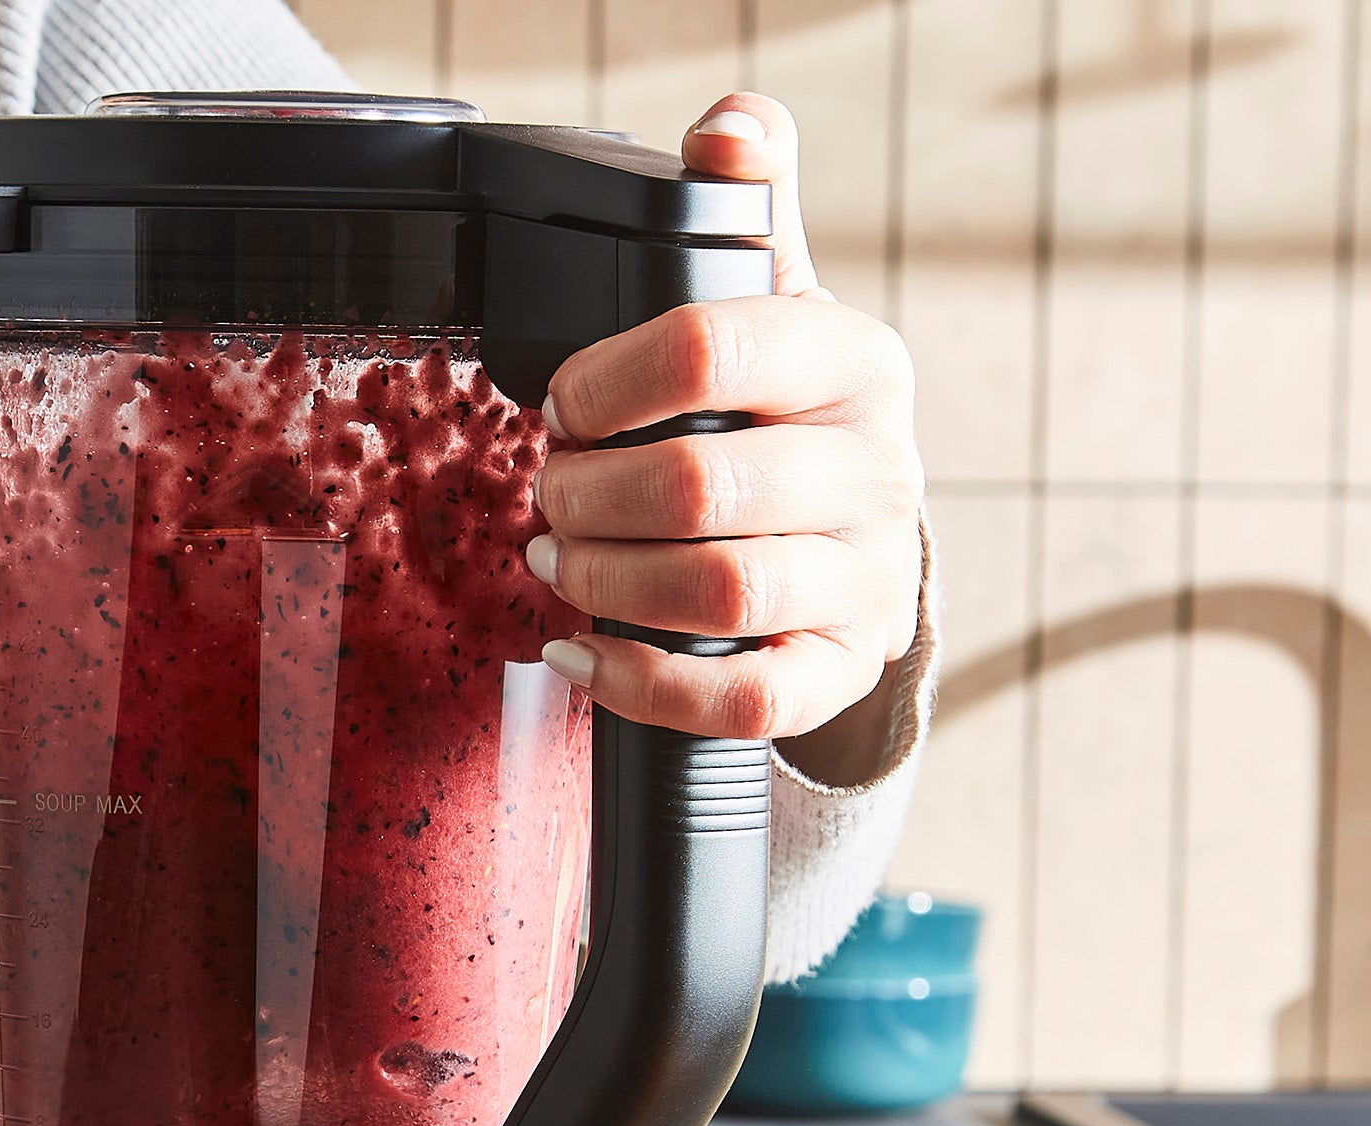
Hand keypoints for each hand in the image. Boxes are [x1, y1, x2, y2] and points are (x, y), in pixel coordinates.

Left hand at [528, 93, 924, 782]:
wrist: (865, 549)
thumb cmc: (793, 424)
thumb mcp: (779, 309)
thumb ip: (743, 219)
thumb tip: (727, 128)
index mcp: (854, 361)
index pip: (712, 348)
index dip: (605, 383)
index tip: (561, 408)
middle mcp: (876, 472)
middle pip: (698, 487)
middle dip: (588, 497)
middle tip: (549, 496)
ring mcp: (865, 580)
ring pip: (717, 594)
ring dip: (605, 582)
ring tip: (558, 564)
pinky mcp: (838, 670)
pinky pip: (740, 698)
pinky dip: (640, 682)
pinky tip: (580, 652)